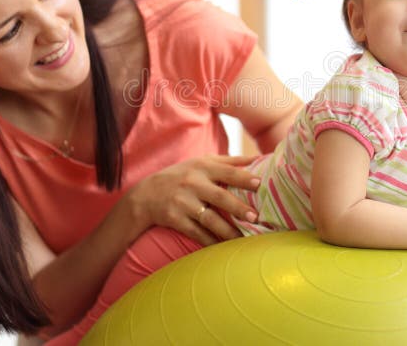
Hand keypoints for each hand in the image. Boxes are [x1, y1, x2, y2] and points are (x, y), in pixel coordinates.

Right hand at [124, 155, 260, 245]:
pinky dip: (210, 241)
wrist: (146, 195)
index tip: (260, 184)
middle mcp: (193, 183)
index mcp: (203, 167)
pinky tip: (222, 247)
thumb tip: (259, 159)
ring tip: (242, 238)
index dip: (243, 177)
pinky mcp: (174, 219)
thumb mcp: (202, 162)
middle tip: (255, 216)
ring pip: (209, 219)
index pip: (227, 171)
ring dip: (227, 230)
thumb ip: (230, 161)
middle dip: (238, 207)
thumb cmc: (183, 176)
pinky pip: (196, 233)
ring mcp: (183, 202)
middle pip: (219, 196)